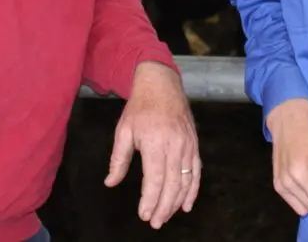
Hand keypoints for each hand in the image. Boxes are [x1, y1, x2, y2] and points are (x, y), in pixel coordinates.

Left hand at [106, 61, 199, 228]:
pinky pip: (196, 171)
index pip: (155, 179)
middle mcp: (175, 145)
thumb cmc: (140, 107)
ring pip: (185, 181)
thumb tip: (111, 182)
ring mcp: (188, 145)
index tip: (143, 215)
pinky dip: (193, 190)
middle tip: (154, 223)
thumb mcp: (124, 131)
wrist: (162, 84)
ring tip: (166, 216)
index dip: (150, 200)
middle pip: (172, 184)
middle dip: (164, 207)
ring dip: (176, 202)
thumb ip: (118, 159)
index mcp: (155, 142)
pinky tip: (186, 205)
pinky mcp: (194, 144)